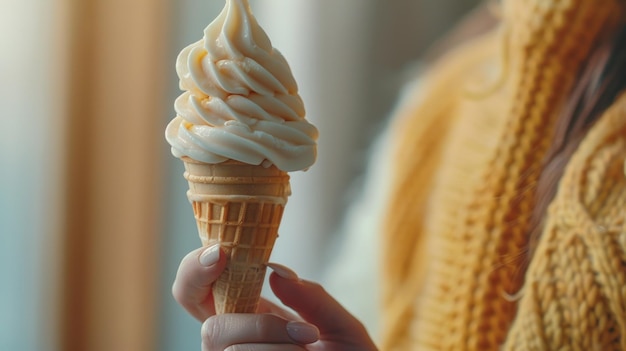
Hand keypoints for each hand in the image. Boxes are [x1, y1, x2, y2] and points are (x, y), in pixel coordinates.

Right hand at [172, 245, 377, 349]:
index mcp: (250, 314)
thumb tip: (275, 273)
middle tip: (305, 332)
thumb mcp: (340, 324)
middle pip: (212, 327)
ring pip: (232, 349)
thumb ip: (312, 298)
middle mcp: (236, 342)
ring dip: (278, 345)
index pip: (199, 290)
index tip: (220, 254)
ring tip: (310, 348)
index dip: (194, 269)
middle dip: (258, 325)